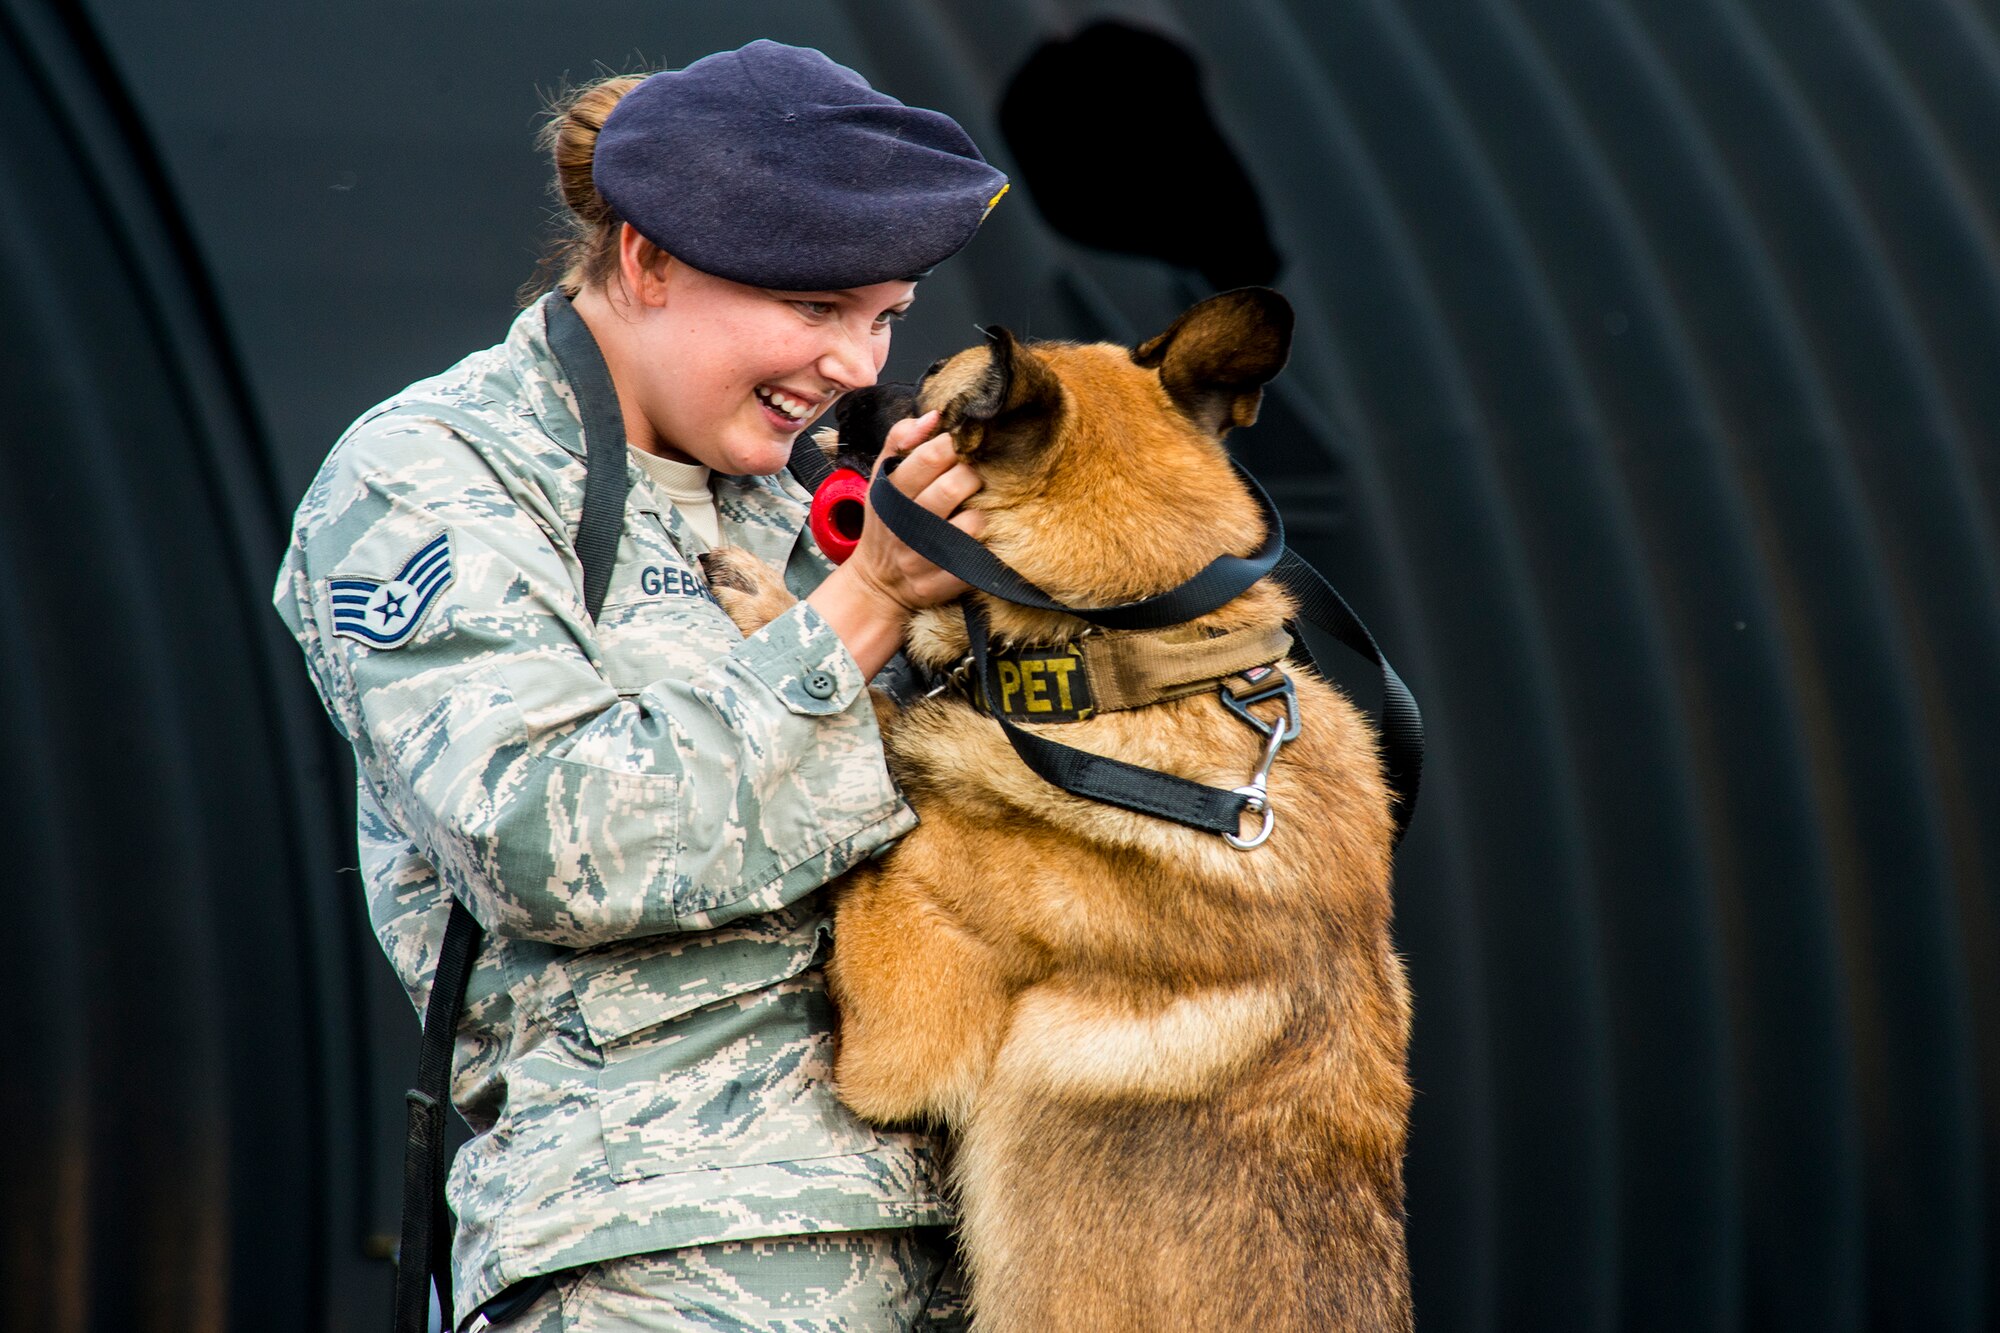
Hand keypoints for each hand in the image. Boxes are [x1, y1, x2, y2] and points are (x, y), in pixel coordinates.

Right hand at [803, 410, 984, 678]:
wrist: (878, 581)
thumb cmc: (887, 519)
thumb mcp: (881, 477)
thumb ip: (901, 440)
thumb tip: (934, 415)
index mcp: (891, 492)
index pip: (929, 456)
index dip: (956, 445)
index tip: (967, 443)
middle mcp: (906, 525)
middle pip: (955, 486)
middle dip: (973, 476)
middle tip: (974, 478)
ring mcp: (924, 557)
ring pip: (973, 523)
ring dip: (981, 513)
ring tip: (973, 511)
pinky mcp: (942, 583)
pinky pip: (977, 560)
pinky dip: (982, 548)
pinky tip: (976, 541)